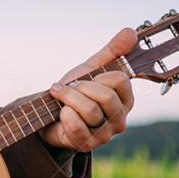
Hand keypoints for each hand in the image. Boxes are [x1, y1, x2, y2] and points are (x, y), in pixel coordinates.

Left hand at [39, 27, 136, 152]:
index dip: (98, 76)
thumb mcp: (91, 68)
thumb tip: (130, 31)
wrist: (48, 114)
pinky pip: (76, 126)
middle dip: (80, 87)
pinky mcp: (87, 146)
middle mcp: (119, 120)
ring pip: (89, 110)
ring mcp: (104, 135)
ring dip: (68, 99)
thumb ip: (111, 51)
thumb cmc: (74, 91)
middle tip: (70, 88)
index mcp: (125, 100)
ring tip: (61, 99)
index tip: (86, 79)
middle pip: (106, 96)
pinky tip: (60, 114)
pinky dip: (63, 115)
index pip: (120, 80)